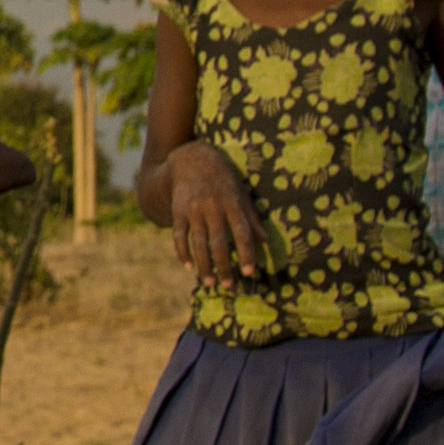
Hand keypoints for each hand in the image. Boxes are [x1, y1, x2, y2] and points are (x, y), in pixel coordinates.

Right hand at [165, 146, 266, 284]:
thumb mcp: (241, 193)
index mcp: (232, 202)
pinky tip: (189, 266)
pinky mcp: (178, 210)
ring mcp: (194, 208)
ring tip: (210, 282)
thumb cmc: (223, 179)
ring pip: (199, 243)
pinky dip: (183, 252)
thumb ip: (252, 217)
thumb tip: (265, 241)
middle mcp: (213, 206)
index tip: (248, 272)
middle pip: (219, 242)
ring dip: (204, 265)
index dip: (246, 253)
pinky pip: (179, 235)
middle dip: (224, 266)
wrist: (191, 159)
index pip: (241, 232)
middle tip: (228, 285)